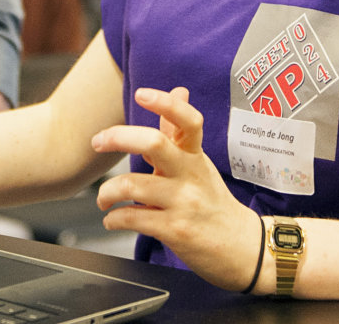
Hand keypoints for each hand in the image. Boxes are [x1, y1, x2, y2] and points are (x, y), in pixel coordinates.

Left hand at [90, 87, 259, 292]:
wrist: (240, 248)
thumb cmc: (212, 202)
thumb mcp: (198, 164)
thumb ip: (179, 132)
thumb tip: (178, 90)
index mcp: (195, 156)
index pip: (188, 120)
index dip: (165, 102)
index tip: (141, 93)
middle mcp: (190, 176)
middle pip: (154, 144)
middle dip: (118, 137)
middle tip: (98, 140)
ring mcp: (183, 203)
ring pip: (132, 185)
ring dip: (107, 192)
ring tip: (104, 198)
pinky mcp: (174, 230)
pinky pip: (132, 218)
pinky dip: (114, 219)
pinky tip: (114, 219)